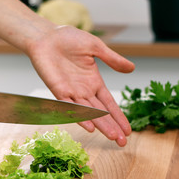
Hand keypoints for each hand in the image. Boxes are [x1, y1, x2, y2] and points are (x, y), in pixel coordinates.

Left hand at [27, 25, 134, 146]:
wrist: (46, 36)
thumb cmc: (69, 39)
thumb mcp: (95, 48)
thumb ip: (112, 59)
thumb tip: (132, 69)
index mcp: (94, 82)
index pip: (109, 104)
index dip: (119, 117)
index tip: (128, 131)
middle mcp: (84, 90)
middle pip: (101, 113)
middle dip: (113, 127)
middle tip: (123, 142)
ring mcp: (71, 92)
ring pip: (89, 113)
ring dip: (100, 125)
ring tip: (112, 137)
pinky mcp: (58, 90)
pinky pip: (70, 106)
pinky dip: (80, 117)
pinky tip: (90, 127)